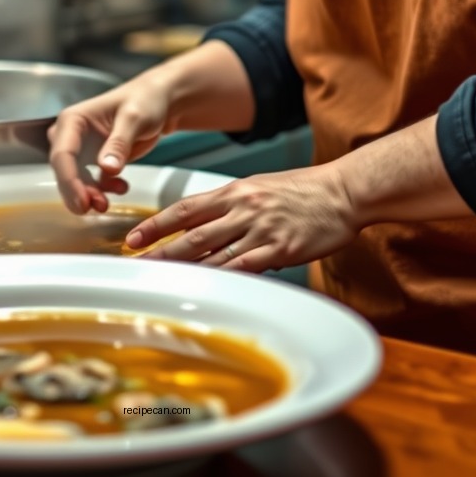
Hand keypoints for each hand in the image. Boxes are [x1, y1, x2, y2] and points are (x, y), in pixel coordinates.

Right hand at [47, 76, 174, 214]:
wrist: (160, 101)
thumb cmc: (145, 100)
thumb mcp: (134, 118)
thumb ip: (119, 142)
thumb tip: (106, 168)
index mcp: (72, 120)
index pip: (62, 155)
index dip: (69, 181)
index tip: (83, 202)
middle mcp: (70, 135)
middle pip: (65, 171)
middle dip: (79, 192)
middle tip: (98, 207)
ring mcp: (82, 149)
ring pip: (76, 180)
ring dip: (91, 194)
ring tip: (109, 203)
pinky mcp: (94, 160)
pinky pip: (92, 182)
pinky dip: (104, 190)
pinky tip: (122, 187)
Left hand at [124, 163, 357, 271]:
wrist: (342, 191)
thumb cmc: (303, 189)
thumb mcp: (259, 187)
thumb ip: (232, 207)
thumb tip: (206, 227)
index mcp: (234, 191)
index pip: (185, 207)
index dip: (156, 224)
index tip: (133, 237)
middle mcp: (242, 208)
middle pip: (192, 233)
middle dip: (160, 251)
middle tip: (135, 265)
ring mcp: (260, 229)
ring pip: (214, 252)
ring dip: (185, 269)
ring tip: (162, 282)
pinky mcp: (280, 248)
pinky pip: (246, 266)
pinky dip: (224, 278)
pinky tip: (207, 289)